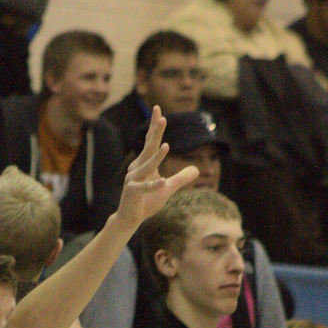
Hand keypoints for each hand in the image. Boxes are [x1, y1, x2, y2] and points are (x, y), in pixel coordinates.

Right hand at [114, 108, 198, 232]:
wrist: (130, 218)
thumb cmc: (146, 201)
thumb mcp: (168, 188)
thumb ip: (181, 178)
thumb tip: (197, 169)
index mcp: (144, 164)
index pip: (150, 142)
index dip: (155, 127)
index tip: (158, 109)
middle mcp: (136, 168)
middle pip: (148, 148)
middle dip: (155, 132)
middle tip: (161, 116)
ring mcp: (133, 180)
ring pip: (146, 166)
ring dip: (156, 157)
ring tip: (167, 146)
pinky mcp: (132, 193)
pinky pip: (144, 188)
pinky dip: (154, 185)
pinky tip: (163, 182)